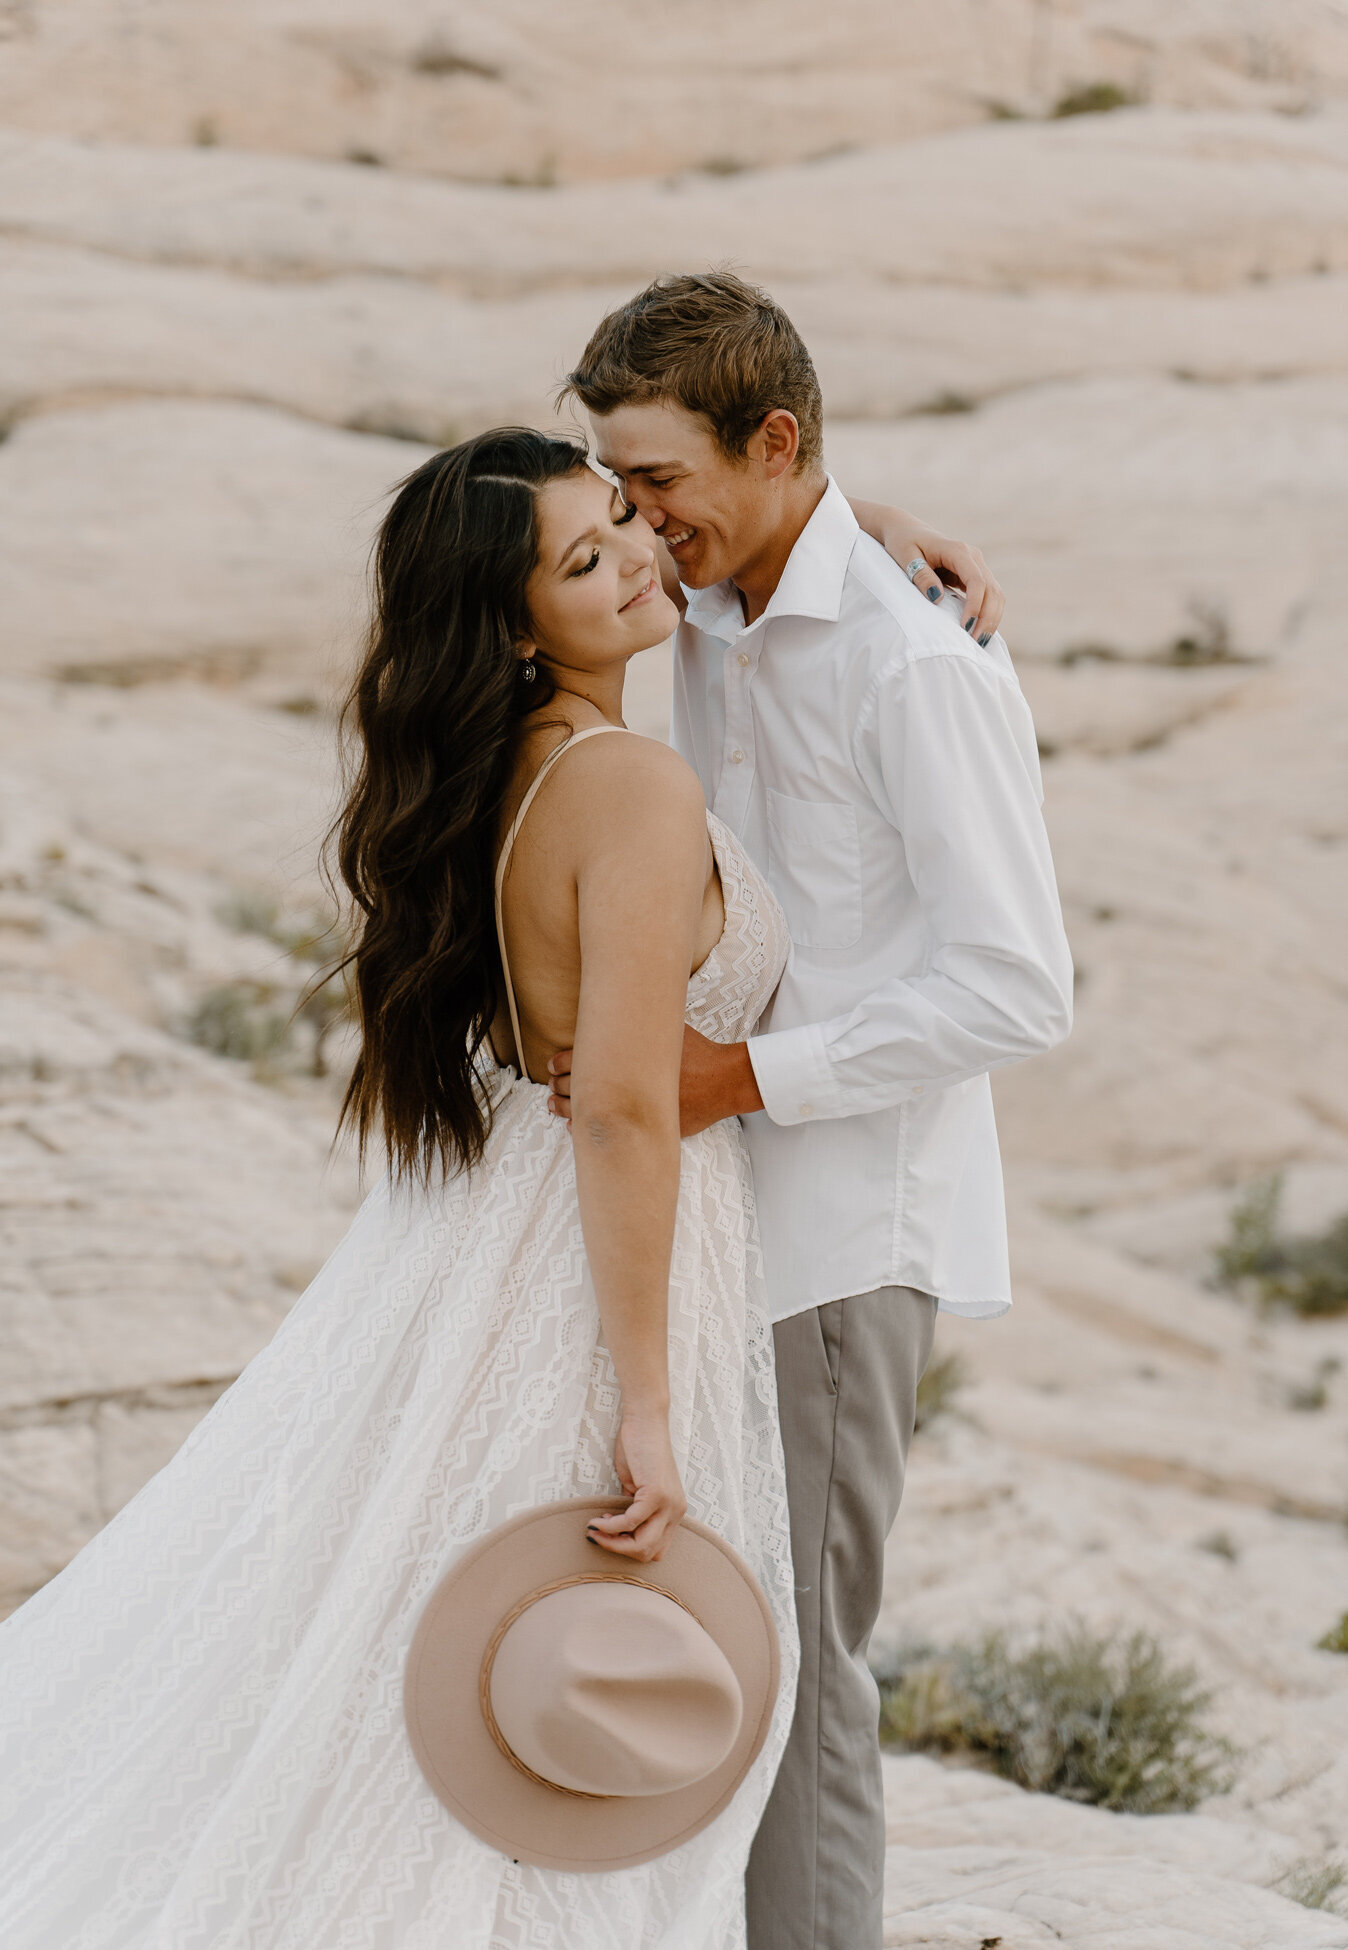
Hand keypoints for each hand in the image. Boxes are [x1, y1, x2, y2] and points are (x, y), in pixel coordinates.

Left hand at [549, 1026, 761, 1137]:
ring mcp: (629, 1107)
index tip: (552, 1066)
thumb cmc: (697, 1051)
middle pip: (574, 1086)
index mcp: (620, 1056)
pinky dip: (587, 1129)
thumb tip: (623, 1003)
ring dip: (564, 1109)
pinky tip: (575, 1127)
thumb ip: (640, 1022)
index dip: (558, 1064)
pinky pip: (605, 1131)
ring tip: (554, 1107)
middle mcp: (620, 1083)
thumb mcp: (666, 1027)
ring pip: (583, 1112)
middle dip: (558, 1087)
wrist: (722, 1081)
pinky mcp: (640, 1125)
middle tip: (552, 1087)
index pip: (574, 1060)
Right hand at [586, 1405, 686, 1561]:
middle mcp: (677, 1511)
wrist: (645, 1421)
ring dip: (613, 1542)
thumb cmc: (639, 1448)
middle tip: (599, 1536)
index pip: (656, 1549)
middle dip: (620, 1550)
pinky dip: (610, 1526)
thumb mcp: (637, 1487)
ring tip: (594, 1529)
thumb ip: (633, 1509)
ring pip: (642, 1544)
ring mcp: (669, 1504)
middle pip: (650, 1553)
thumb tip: (616, 1531)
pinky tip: (597, 1520)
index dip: (630, 1549)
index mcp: (674, 1511)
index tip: (610, 1535)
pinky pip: (630, 1521)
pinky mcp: (656, 1494)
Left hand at [881, 516, 1005, 645]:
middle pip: (991, 590)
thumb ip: (921, 576)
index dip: (974, 606)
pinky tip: (980, 631)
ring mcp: (976, 565)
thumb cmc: (903, 542)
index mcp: (957, 551)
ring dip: (991, 619)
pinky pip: (988, 596)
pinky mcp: (974, 574)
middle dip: (986, 618)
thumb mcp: (906, 557)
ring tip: (980, 643)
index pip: (976, 581)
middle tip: (974, 644)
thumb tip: (937, 598)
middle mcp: (973, 557)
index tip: (964, 628)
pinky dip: (988, 614)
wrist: (906, 530)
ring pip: (995, 594)